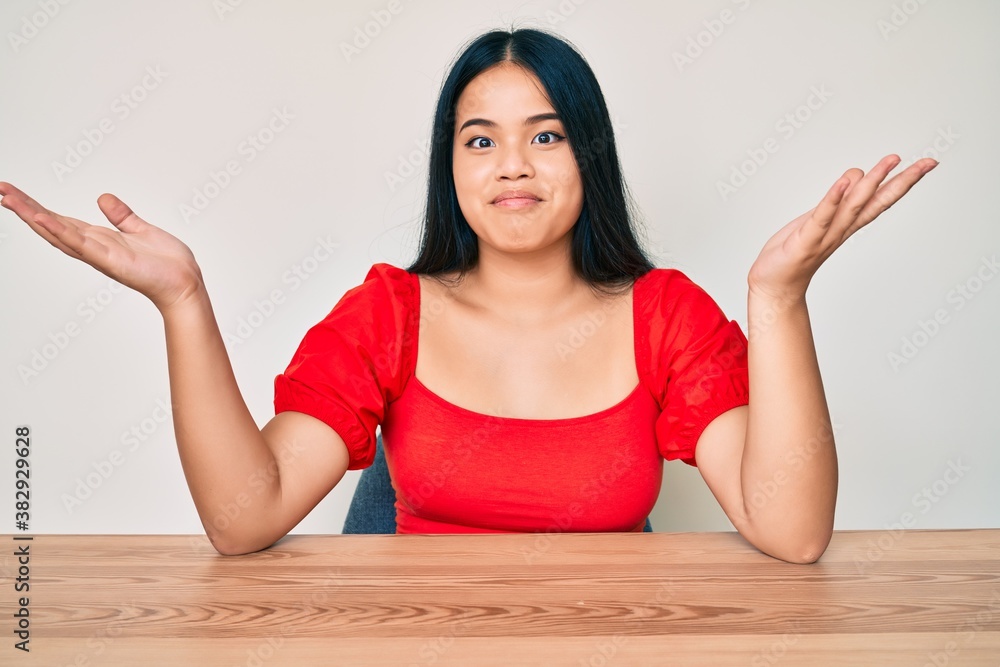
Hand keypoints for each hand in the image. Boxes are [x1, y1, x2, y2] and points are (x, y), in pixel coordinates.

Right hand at [0, 182, 204, 313]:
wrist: (185, 284)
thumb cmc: (167, 264)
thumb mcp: (141, 230)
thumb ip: (121, 216)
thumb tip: (103, 198)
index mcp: (99, 239)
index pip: (61, 220)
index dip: (37, 207)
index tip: (14, 192)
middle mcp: (93, 247)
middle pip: (51, 225)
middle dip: (24, 208)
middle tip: (0, 189)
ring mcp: (99, 254)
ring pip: (58, 232)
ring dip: (33, 215)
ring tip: (8, 198)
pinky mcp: (110, 259)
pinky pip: (79, 243)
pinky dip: (59, 230)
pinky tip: (40, 217)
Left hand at [747, 155, 937, 301]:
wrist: (775, 285)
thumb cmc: (795, 250)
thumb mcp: (819, 219)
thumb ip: (838, 200)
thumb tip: (855, 175)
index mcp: (846, 223)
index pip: (880, 199)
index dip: (903, 182)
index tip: (927, 164)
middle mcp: (842, 229)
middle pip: (877, 202)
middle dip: (902, 182)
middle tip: (928, 163)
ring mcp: (826, 236)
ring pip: (854, 206)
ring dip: (872, 182)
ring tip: (890, 160)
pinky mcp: (806, 241)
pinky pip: (821, 217)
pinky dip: (832, 200)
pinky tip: (843, 184)